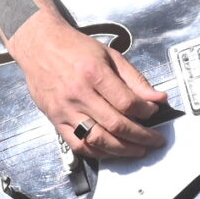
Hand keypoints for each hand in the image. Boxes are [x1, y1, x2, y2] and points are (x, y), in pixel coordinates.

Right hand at [11, 19, 167, 159]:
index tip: (154, 112)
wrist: (40, 46)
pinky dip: (99, 152)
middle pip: (115, 124)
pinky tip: (113, 151)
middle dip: (141, 136)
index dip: (146, 112)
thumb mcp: (110, 56)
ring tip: (139, 150)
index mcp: (94, 73)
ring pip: (98, 140)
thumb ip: (135, 80)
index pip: (127, 102)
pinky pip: (78, 145)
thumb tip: (159, 99)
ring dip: (122, 150)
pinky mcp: (56, 120)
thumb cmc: (75, 49)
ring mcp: (65, 110)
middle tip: (155, 140)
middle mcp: (79, 94)